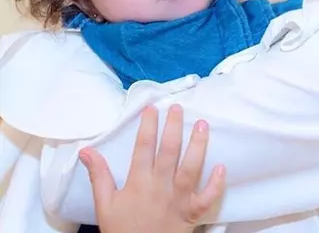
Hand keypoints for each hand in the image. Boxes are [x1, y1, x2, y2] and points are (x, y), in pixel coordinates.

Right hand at [79, 105, 225, 232]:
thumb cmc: (123, 230)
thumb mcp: (104, 205)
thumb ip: (98, 175)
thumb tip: (86, 150)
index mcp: (138, 184)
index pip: (143, 148)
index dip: (147, 126)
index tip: (151, 108)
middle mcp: (160, 188)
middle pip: (169, 152)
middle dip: (173, 127)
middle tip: (177, 108)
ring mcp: (178, 200)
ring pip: (190, 169)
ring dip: (197, 146)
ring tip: (202, 125)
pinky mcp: (191, 214)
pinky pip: (206, 198)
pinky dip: (215, 184)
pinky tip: (221, 166)